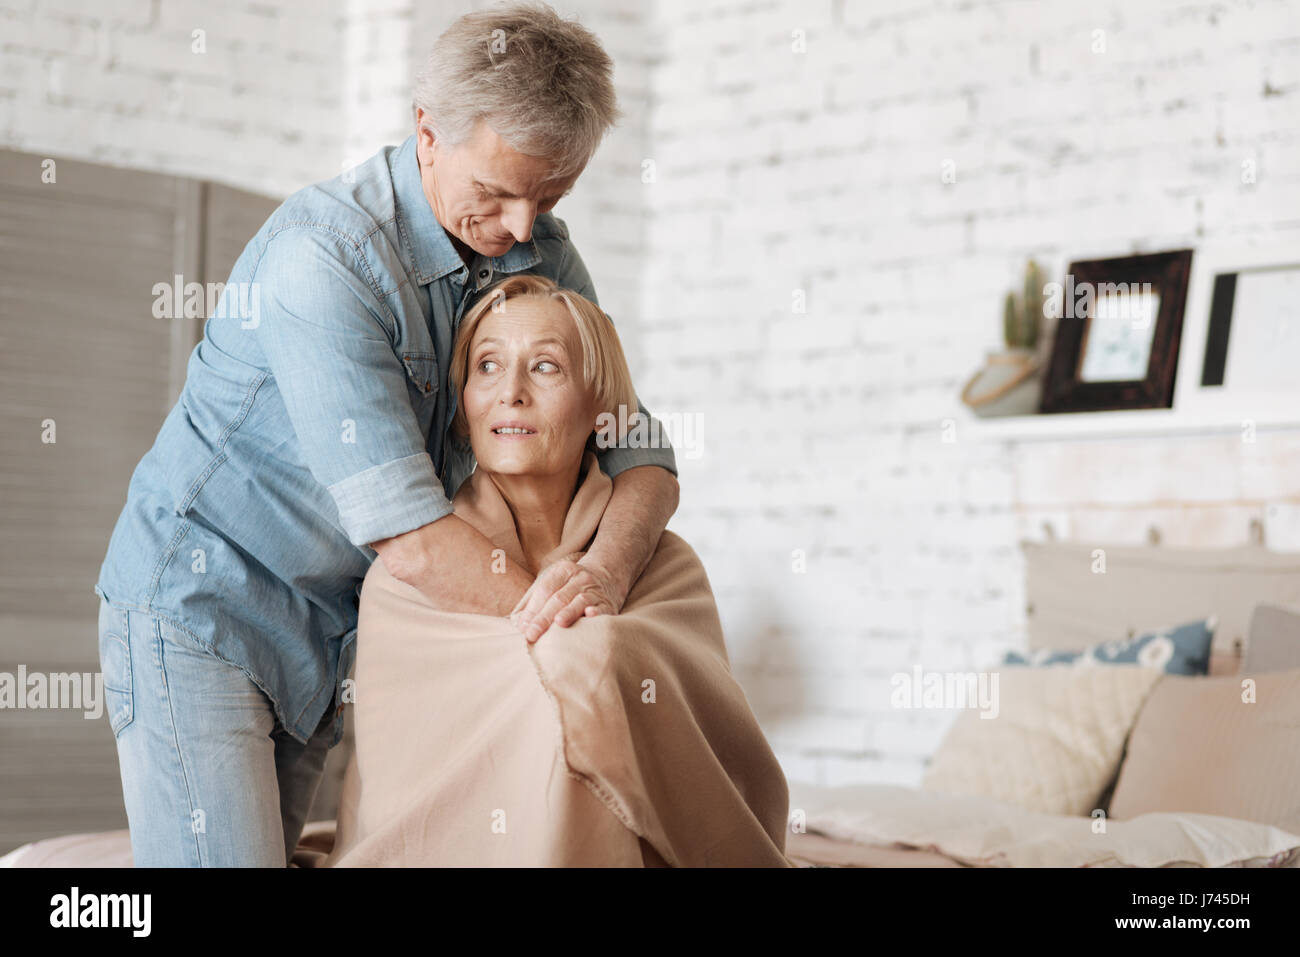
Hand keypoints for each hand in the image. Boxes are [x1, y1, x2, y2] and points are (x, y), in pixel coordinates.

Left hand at [509, 553, 624, 643]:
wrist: (608, 578)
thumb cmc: (571, 588)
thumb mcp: (555, 585)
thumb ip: (535, 602)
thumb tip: (519, 625)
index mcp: (563, 571)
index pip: (545, 590)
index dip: (533, 609)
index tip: (523, 628)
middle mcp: (579, 578)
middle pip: (558, 598)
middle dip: (544, 617)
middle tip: (532, 634)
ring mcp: (595, 589)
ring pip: (579, 601)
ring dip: (568, 612)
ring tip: (558, 623)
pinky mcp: (607, 603)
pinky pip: (602, 608)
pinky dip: (596, 612)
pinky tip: (590, 615)